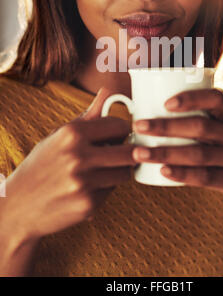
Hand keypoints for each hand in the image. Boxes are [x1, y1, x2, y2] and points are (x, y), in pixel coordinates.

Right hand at [2, 87, 135, 244]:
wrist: (19, 204)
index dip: (122, 130)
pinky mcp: (88, 204)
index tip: (118, 136)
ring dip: (118, 171)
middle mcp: (79, 156)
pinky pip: (112, 191)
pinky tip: (89, 188)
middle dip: (130, 152)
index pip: (119, 125)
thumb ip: (89, 116)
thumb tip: (108, 91)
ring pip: (125, 173)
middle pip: (129, 151)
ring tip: (102, 170)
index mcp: (72, 133)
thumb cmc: (42, 165)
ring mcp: (84, 182)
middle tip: (122, 153)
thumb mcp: (60, 135)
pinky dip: (106, 189)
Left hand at [132, 89, 222, 212]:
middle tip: (138, 126)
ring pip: (200, 153)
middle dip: (166, 126)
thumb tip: (151, 112)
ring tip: (140, 153)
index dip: (191, 98)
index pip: (215, 99)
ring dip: (166, 152)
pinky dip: (183, 174)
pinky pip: (207, 177)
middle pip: (201, 127)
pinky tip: (163, 172)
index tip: (165, 103)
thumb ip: (199, 122)